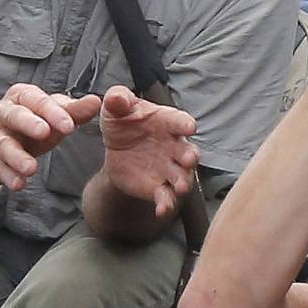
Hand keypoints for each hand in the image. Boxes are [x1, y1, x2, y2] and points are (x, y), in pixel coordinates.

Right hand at [0, 82, 101, 189]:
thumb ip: (75, 110)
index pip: (37, 100)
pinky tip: (18, 183)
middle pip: (14, 116)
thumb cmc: (35, 121)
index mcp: (22, 97)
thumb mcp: (55, 114)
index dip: (53, 112)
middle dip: (29, 123)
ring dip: (16, 157)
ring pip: (4, 145)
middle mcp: (3, 113)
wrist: (1, 137)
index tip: (69, 125)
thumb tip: (95, 101)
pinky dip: (7, 176)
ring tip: (31, 168)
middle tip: (44, 133)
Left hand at [99, 89, 199, 218]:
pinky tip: (161, 210)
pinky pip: (166, 197)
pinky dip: (166, 204)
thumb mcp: (116, 107)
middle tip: (190, 160)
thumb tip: (117, 97)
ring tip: (180, 188)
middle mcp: (174, 146)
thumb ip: (118, 99)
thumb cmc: (125, 122)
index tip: (189, 127)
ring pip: (182, 177)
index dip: (185, 124)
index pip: (180, 121)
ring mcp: (169, 168)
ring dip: (183, 183)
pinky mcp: (158, 187)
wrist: (117, 149)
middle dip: (191, 157)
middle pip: (188, 152)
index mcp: (167, 122)